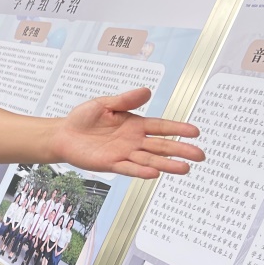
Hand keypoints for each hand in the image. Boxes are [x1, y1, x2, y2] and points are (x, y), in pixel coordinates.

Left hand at [50, 88, 202, 179]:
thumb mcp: (105, 104)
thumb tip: (146, 90)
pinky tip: (154, 173)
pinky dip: (140, 171)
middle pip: (161, 146)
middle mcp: (133, 141)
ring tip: (185, 169)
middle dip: (181, 150)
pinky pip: (128, 168)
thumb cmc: (84, 118)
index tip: (195, 132)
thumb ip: (125, 100)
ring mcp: (124, 153)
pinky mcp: (111, 164)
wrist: (63, 134)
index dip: (177, 129)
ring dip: (167, 165)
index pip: (161, 127)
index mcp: (134, 124)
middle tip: (200, 155)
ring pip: (149, 160)